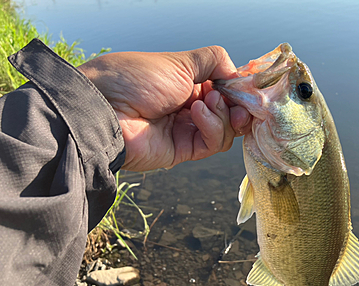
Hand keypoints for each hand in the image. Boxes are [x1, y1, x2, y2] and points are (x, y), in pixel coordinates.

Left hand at [78, 46, 251, 170]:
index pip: (226, 89)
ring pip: (226, 130)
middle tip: (241, 98)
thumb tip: (239, 72)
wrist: (105, 108)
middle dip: (239, 105)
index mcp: (188, 84)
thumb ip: (214, 62)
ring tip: (207, 101)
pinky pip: (211, 143)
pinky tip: (197, 112)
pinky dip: (212, 127)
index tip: (253, 86)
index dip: (241, 89)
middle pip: (230, 112)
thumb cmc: (136, 78)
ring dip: (223, 114)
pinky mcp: (183, 151)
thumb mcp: (180, 61)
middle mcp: (190, 107)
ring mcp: (187, 130)